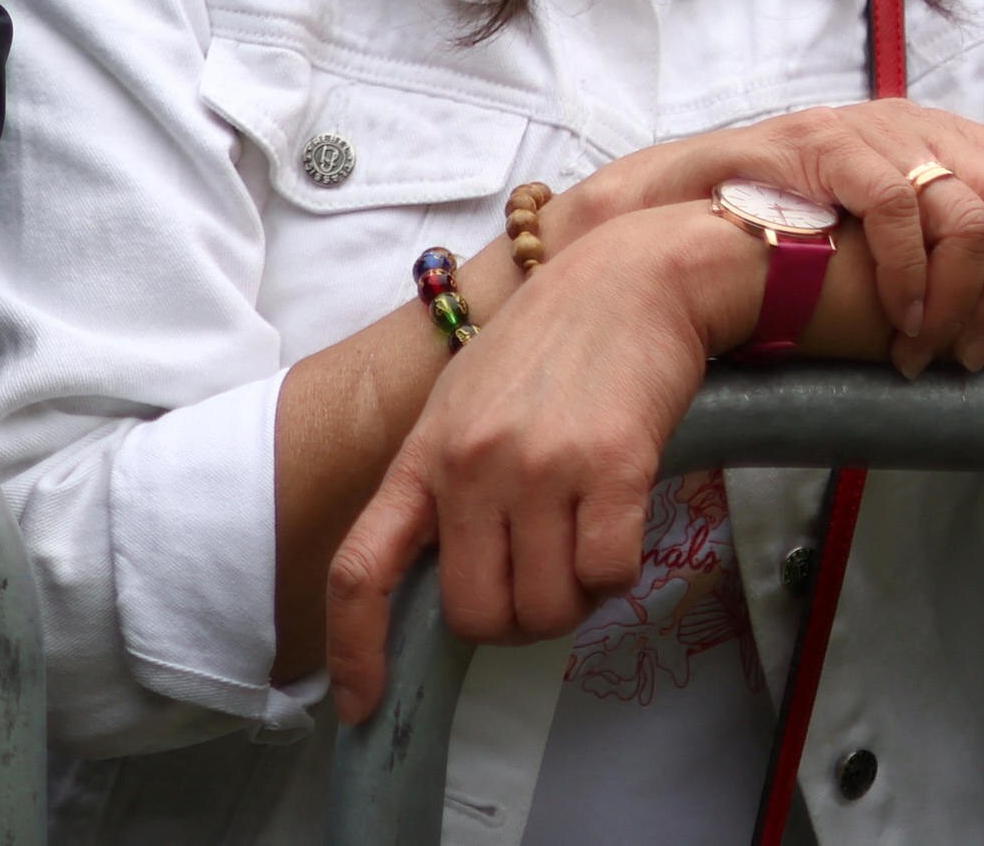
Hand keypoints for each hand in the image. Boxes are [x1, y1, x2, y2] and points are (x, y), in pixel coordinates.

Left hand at [323, 212, 732, 721]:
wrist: (630, 278)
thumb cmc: (548, 346)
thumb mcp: (465, 405)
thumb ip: (446, 486)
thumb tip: (448, 579)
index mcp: (422, 454)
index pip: (361, 567)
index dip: (353, 648)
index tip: (356, 706)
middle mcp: (468, 465)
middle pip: (477, 618)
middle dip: (514, 620)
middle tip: (542, 575)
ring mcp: (536, 469)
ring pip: (547, 610)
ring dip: (573, 597)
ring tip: (583, 533)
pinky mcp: (608, 470)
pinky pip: (609, 577)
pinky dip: (618, 570)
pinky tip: (619, 517)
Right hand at [565, 104, 983, 371]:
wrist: (683, 207)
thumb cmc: (786, 227)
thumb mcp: (882, 224)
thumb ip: (943, 238)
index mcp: (944, 136)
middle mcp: (918, 122)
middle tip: (983, 352)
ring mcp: (871, 129)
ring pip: (971, 211)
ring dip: (963, 298)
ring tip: (934, 349)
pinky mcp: (826, 146)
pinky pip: (899, 211)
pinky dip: (911, 277)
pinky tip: (898, 322)